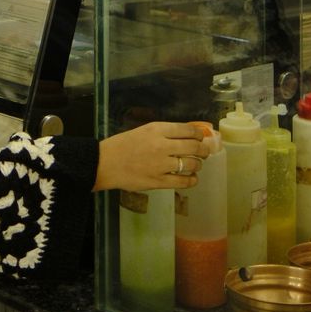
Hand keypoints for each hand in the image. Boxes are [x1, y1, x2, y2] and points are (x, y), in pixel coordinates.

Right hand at [92, 120, 210, 192]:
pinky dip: (192, 180)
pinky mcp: (159, 181)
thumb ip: (163, 133)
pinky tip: (192, 178)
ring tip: (196, 165)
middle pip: (194, 147)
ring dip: (198, 165)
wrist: (106, 163)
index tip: (201, 137)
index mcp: (157, 129)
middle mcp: (162, 145)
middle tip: (205, 152)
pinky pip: (183, 181)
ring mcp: (161, 165)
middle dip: (203, 150)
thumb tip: (185, 136)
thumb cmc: (123, 144)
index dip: (199, 134)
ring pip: (192, 164)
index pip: (188, 130)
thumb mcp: (143, 131)